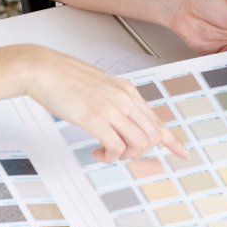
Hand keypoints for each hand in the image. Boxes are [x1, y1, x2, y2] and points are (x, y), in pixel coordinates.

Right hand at [23, 50, 189, 162]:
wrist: (43, 69)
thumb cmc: (65, 78)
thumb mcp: (100, 87)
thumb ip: (115, 102)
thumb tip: (123, 123)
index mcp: (128, 91)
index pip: (158, 120)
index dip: (173, 141)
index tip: (183, 153)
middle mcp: (124, 99)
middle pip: (152, 137)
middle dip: (139, 153)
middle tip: (119, 154)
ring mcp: (111, 109)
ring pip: (139, 144)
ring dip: (124, 157)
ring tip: (105, 153)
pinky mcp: (95, 119)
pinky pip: (116, 148)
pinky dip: (109, 157)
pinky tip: (96, 153)